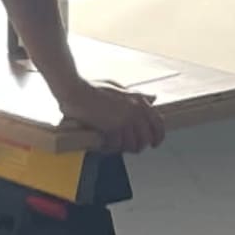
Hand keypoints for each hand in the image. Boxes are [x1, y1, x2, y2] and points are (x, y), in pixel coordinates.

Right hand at [49, 72, 165, 153]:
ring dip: (120, 147)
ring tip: (111, 142)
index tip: (154, 144)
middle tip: (125, 146)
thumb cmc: (92, 87)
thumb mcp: (119, 87)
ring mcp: (125, 120)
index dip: (158, 137)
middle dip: (136, 146)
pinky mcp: (113, 128)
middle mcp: (136, 111)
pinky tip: (102, 141)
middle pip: (145, 140)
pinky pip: (116, 146)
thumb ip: (136, 95)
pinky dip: (109, 147)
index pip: (159, 124)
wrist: (75, 90)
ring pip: (131, 146)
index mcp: (139, 101)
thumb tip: (154, 98)